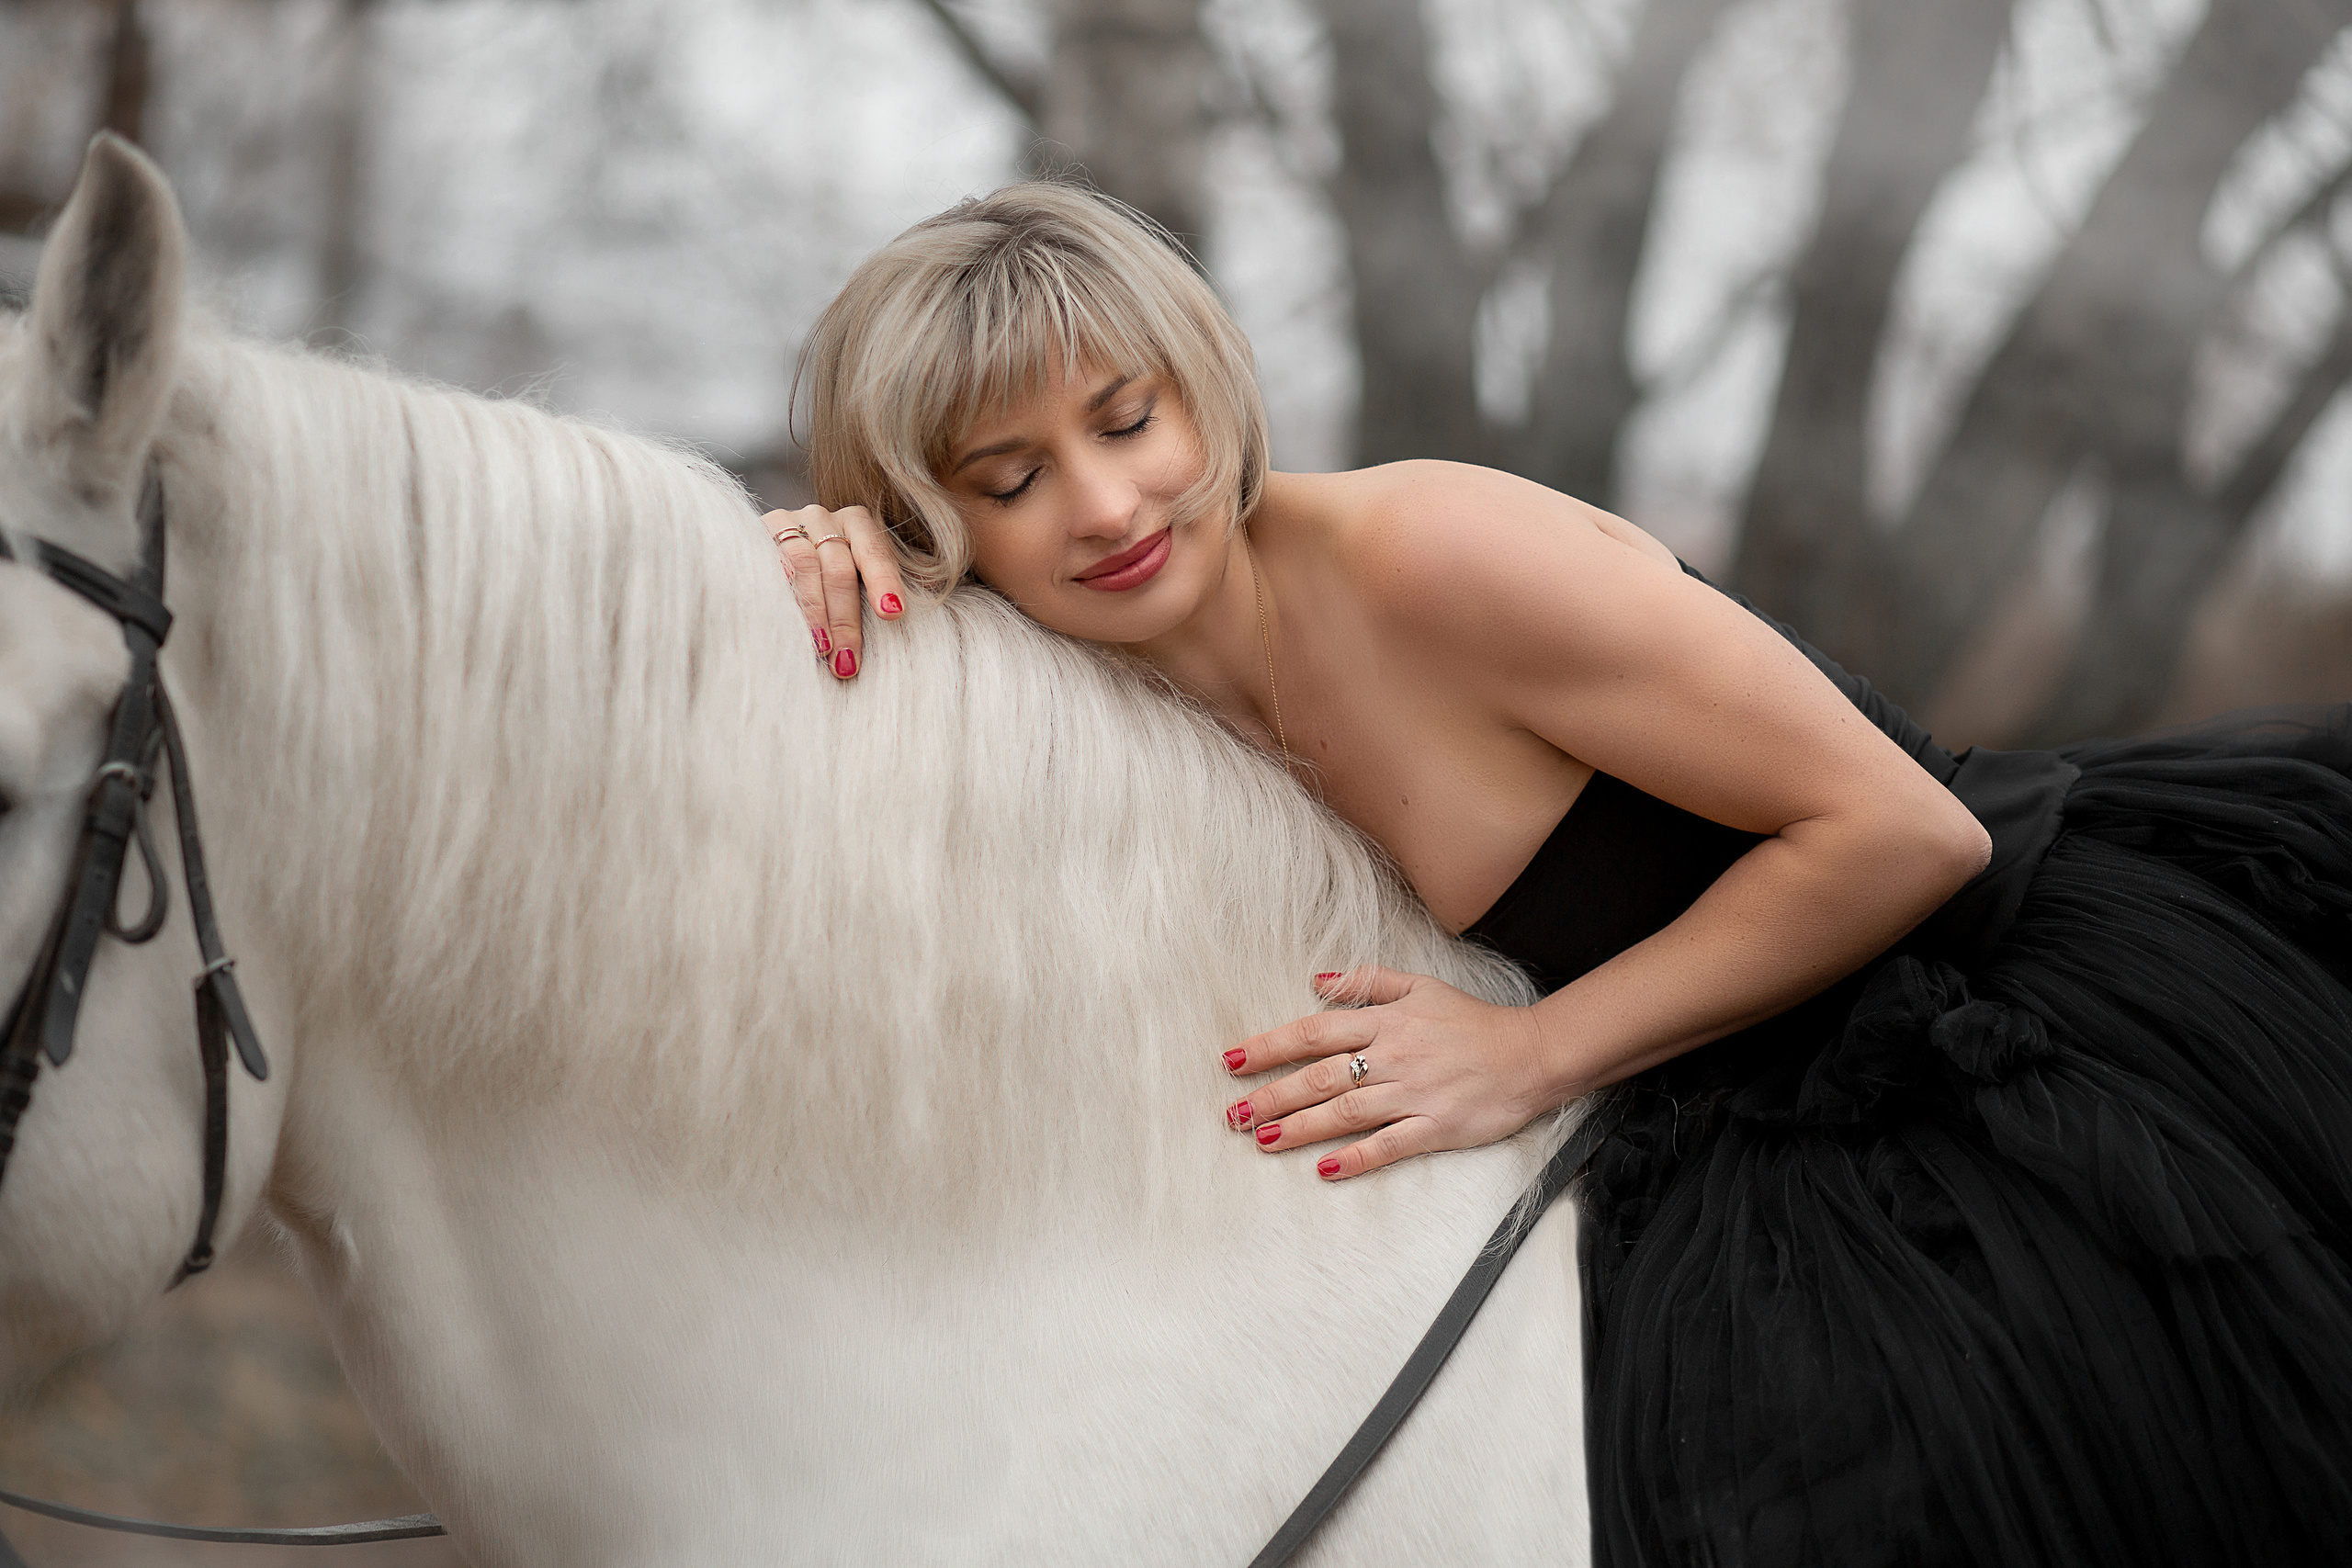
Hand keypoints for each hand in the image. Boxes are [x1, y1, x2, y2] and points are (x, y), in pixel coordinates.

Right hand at [762, 504, 908, 679]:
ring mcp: (788, 522)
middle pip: (839, 568)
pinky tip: (784, 614)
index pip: (874, 552)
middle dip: (845, 619)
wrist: (772, 551)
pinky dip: (781, 589)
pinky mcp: (756, 533)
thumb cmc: (828, 577)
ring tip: (821, 648)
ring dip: (814, 611)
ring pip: (804, 564)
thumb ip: (883, 590)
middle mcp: (823, 517)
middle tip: (847, 662)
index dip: (884, 581)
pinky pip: (770, 561)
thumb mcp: (859, 575)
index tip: (892, 613)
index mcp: (856, 522)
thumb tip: (900, 616)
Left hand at [1220, 968, 1567, 1180]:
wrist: (1531, 1054)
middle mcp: (1392, 1057)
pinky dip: (1356, 1158)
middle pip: (1319, 1076)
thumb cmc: (1473, 1021)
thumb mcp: (1421, 986)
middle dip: (1271, 1095)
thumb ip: (1368, 981)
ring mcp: (1413, 1094)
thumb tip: (1318, 980)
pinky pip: (1389, 1145)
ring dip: (1299, 1128)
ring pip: (1345, 1113)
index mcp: (1385, 1022)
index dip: (1269, 1046)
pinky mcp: (1435, 1127)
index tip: (1232, 1059)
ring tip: (1262, 1139)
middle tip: (1233, 1113)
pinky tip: (1325, 1170)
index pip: (1313, 1032)